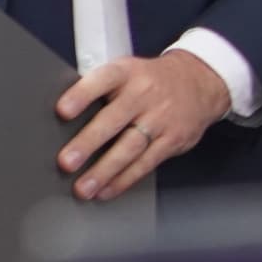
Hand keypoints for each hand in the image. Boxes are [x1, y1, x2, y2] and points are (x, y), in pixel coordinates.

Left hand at [55, 50, 234, 200]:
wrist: (200, 82)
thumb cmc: (151, 81)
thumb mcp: (127, 72)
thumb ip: (100, 90)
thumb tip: (61, 118)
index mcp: (127, 73)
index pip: (103, 80)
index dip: (82, 94)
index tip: (62, 111)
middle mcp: (144, 94)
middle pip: (114, 120)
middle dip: (89, 143)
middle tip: (67, 162)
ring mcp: (161, 118)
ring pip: (130, 147)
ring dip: (105, 170)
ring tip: (84, 187)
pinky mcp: (173, 140)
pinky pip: (147, 163)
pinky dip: (124, 179)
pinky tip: (107, 190)